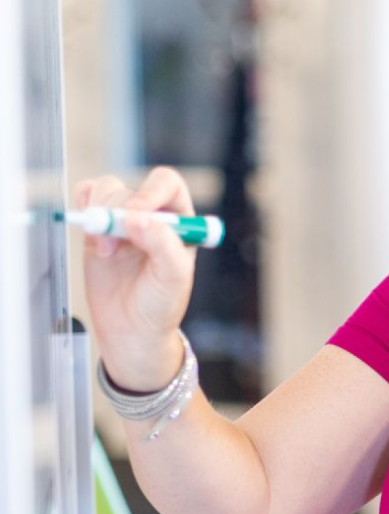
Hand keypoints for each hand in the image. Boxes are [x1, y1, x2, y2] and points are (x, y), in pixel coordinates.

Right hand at [73, 166, 197, 389]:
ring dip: (100, 214)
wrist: (132, 330)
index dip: (149, 192)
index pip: (166, 184)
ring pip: (106, 190)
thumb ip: (162, 244)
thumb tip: (137, 218)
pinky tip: (91, 234)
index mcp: (181, 220)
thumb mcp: (173, 277)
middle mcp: (153, 215)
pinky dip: (83, 208)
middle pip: (131, 188)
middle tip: (113, 242)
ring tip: (105, 250)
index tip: (135, 214)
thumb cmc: (161, 304)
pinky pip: (86, 199)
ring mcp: (124, 221)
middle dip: (117, 209)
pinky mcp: (99, 230)